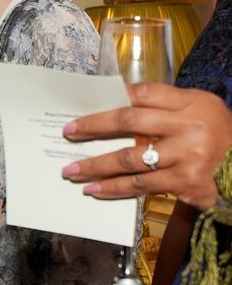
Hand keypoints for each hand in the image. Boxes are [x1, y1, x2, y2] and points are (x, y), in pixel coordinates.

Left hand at [62, 83, 231, 210]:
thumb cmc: (217, 136)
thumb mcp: (200, 110)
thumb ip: (165, 107)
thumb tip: (116, 106)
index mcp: (192, 102)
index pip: (144, 93)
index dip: (114, 97)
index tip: (88, 102)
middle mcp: (188, 126)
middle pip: (129, 121)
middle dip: (93, 126)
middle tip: (68, 132)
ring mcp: (186, 156)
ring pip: (129, 159)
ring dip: (96, 166)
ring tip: (72, 171)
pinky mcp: (184, 182)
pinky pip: (140, 185)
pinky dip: (114, 189)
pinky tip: (94, 190)